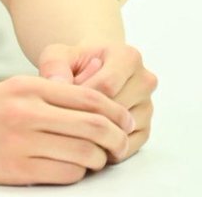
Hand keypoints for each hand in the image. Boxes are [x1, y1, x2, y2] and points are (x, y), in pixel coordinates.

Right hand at [0, 74, 135, 186]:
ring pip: (85, 153)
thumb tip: (97, 105)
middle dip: (117, 138)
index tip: (125, 121)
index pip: (88, 97)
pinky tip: (73, 169)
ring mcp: (23, 142)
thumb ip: (49, 94)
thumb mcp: (12, 91)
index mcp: (27, 86)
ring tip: (96, 159)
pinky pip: (67, 174)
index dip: (115, 111)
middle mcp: (27, 111)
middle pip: (94, 126)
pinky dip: (78, 174)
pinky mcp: (19, 170)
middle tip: (122, 145)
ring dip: (99, 160)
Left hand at [39, 42, 156, 160]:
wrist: (88, 70)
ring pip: (121, 130)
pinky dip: (104, 145)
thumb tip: (59, 85)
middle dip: (87, 113)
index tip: (62, 96)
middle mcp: (145, 81)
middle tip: (67, 110)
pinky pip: (125, 147)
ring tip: (77, 118)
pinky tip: (86, 134)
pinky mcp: (145, 130)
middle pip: (115, 109)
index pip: (107, 86)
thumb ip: (54, 65)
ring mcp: (147, 107)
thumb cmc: (74, 62)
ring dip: (95, 130)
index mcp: (128, 57)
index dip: (80, 96)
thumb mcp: (58, 55)